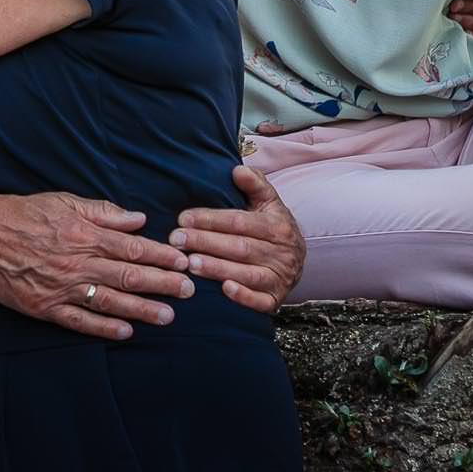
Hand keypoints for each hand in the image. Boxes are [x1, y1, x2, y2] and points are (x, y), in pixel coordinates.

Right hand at [0, 191, 193, 340]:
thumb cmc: (25, 213)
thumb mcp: (65, 201)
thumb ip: (104, 212)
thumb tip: (138, 219)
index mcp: (85, 235)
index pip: (132, 248)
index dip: (161, 257)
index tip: (183, 262)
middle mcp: (78, 263)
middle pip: (128, 276)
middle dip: (162, 284)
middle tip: (189, 291)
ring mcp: (62, 287)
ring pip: (110, 300)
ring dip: (142, 309)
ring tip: (168, 316)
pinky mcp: (46, 307)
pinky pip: (80, 320)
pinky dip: (104, 327)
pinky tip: (125, 332)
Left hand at [168, 165, 304, 312]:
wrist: (296, 260)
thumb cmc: (273, 227)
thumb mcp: (268, 202)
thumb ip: (254, 184)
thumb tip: (237, 170)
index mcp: (277, 226)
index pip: (239, 222)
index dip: (210, 219)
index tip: (183, 218)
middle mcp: (282, 253)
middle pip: (240, 247)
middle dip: (205, 243)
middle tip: (176, 240)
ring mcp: (280, 278)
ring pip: (247, 274)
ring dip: (217, 269)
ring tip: (190, 264)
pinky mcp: (275, 300)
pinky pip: (260, 301)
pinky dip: (243, 296)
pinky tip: (223, 290)